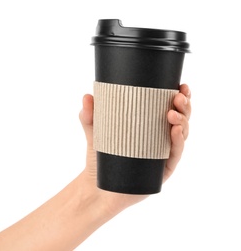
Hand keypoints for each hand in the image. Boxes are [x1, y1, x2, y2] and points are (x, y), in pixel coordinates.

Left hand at [79, 84, 190, 214]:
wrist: (98, 186)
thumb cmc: (100, 157)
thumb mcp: (95, 133)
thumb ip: (89, 116)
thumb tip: (87, 96)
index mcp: (149, 126)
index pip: (169, 107)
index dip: (179, 95)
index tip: (180, 85)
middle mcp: (160, 138)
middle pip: (180, 118)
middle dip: (184, 105)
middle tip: (178, 97)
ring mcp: (163, 154)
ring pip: (182, 135)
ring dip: (183, 121)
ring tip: (172, 113)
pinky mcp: (163, 169)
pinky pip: (175, 154)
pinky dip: (178, 142)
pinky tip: (176, 132)